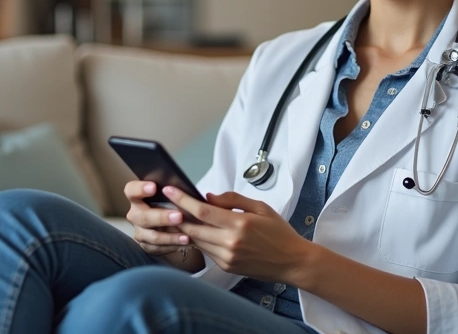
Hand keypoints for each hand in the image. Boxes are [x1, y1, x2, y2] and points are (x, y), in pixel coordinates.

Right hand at [124, 180, 190, 255]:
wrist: (172, 224)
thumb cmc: (171, 203)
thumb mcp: (170, 196)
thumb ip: (173, 193)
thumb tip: (185, 191)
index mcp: (137, 197)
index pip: (131, 190)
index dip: (140, 189)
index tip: (154, 187)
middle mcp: (135, 214)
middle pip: (142, 216)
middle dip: (161, 217)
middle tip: (179, 216)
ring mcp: (139, 231)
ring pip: (152, 236)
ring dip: (170, 237)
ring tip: (186, 237)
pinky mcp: (145, 245)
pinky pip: (158, 248)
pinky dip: (172, 246)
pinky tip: (184, 244)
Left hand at [165, 186, 313, 283]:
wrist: (292, 262)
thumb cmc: (279, 233)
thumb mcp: (261, 207)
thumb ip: (233, 200)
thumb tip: (208, 196)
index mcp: (239, 224)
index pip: (202, 211)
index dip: (182, 200)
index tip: (169, 190)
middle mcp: (230, 243)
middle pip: (193, 228)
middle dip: (176, 215)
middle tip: (165, 202)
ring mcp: (227, 257)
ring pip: (196, 241)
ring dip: (184, 228)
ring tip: (174, 215)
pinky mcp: (226, 267)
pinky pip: (206, 251)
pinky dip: (198, 240)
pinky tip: (194, 230)